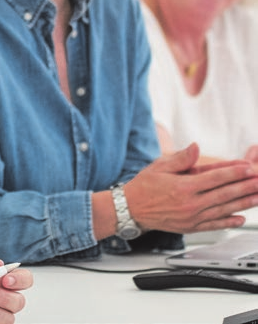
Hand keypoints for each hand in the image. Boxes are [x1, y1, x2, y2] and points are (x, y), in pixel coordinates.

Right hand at [125, 143, 257, 232]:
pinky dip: (229, 222)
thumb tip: (196, 148)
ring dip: (243, 203)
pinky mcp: (191, 227)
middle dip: (245, 187)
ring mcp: (192, 217)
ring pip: (224, 209)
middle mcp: (190, 204)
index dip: (234, 172)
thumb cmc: (144, 186)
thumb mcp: (159, 166)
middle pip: (224, 194)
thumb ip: (181, 158)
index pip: (215, 178)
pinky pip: (214, 225)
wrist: (130, 209)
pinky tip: (241, 218)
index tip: (249, 168)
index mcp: (183, 187)